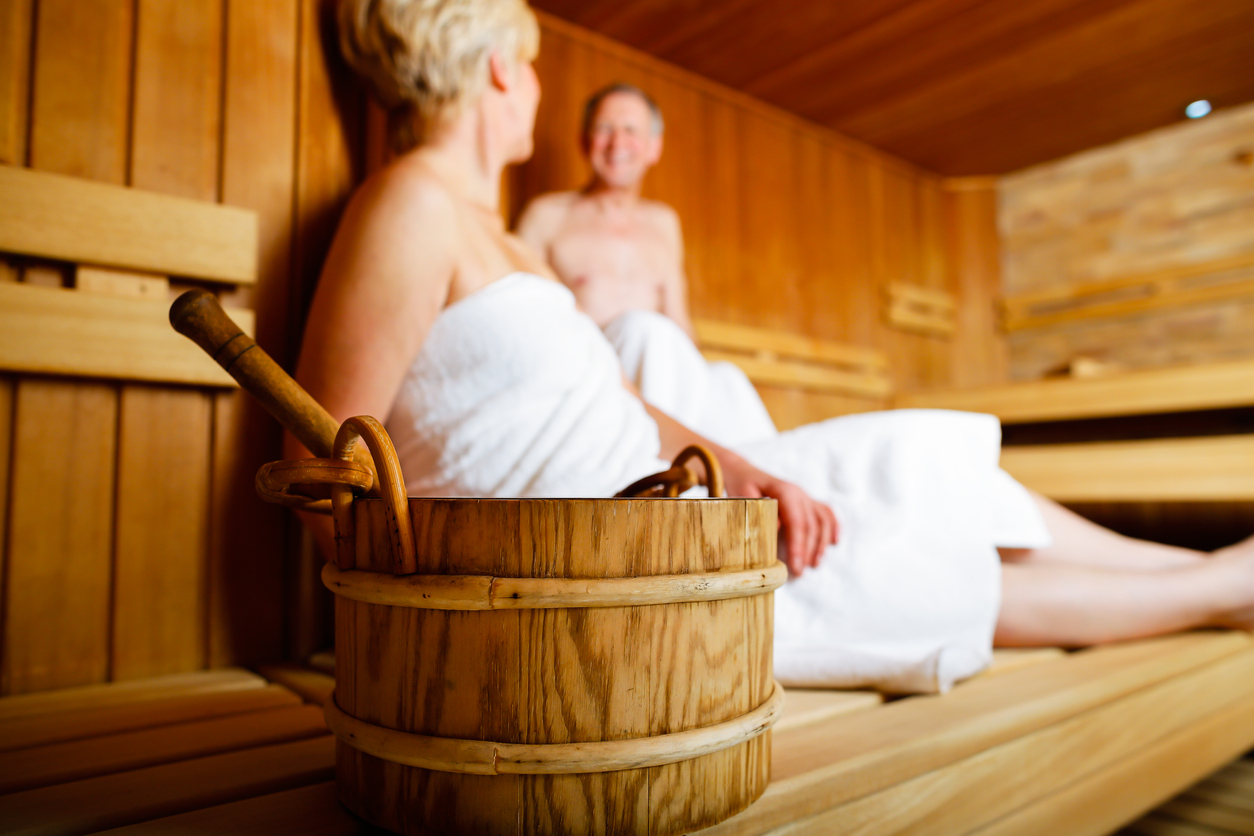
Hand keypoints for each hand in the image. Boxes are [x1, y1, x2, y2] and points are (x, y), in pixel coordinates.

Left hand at [722, 455, 837, 575]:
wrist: (744, 473)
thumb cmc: (742, 485)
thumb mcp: (743, 497)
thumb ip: (758, 512)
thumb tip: (776, 530)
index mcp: (785, 491)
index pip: (796, 522)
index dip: (798, 545)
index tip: (795, 565)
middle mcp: (799, 493)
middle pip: (810, 524)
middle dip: (807, 550)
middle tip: (799, 572)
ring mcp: (805, 496)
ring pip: (821, 521)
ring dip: (820, 543)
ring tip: (815, 564)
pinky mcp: (806, 501)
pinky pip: (825, 512)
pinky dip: (833, 527)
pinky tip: (835, 541)